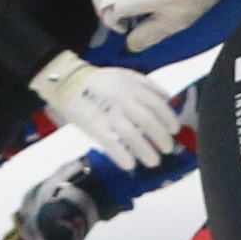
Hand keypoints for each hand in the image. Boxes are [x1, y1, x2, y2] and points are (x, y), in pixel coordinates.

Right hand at [29, 53, 185, 173]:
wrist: (66, 81)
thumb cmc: (97, 81)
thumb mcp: (123, 74)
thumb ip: (145, 85)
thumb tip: (166, 97)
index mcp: (131, 86)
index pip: (157, 104)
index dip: (168, 119)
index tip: (174, 130)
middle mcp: (122, 99)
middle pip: (147, 121)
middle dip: (161, 137)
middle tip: (167, 148)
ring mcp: (107, 113)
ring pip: (131, 134)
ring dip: (145, 151)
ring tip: (153, 162)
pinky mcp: (93, 126)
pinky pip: (110, 143)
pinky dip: (121, 155)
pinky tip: (129, 165)